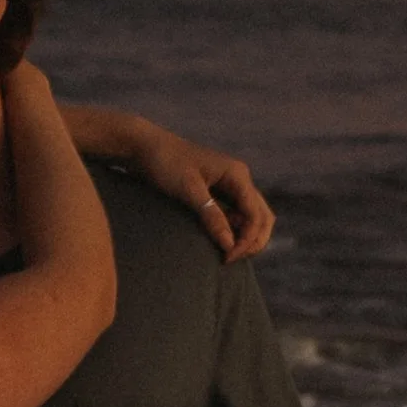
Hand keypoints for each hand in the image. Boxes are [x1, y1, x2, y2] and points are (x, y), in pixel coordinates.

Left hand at [61, 106, 275, 259]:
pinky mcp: (218, 192)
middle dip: (253, 241)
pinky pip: (236, 215)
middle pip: (262, 217)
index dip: (247, 240)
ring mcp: (230, 185)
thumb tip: (229, 245)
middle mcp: (239, 179)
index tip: (227, 257)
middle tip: (230, 259)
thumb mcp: (188, 190)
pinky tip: (219, 241)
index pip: (256, 215)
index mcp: (237, 175)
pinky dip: (234, 231)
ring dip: (246, 237)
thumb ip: (210, 216)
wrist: (144, 148)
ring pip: (252, 217)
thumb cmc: (165, 164)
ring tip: (226, 253)